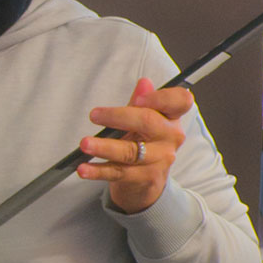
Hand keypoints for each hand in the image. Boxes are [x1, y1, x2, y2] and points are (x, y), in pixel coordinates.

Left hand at [77, 78, 191, 213]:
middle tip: (93, 115)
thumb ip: (141, 101)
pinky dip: (98, 171)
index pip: (180, 101)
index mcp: (171, 118)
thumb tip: (144, 82)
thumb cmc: (144, 140)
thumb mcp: (144, 119)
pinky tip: (83, 168)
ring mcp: (159, 160)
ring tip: (84, 144)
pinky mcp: (144, 178)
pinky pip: (118, 173)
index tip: (137, 99)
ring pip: (130, 151)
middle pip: (147, 122)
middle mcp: (170, 138)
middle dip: (118, 117)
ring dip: (104, 147)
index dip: (160, 98)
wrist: (148, 180)